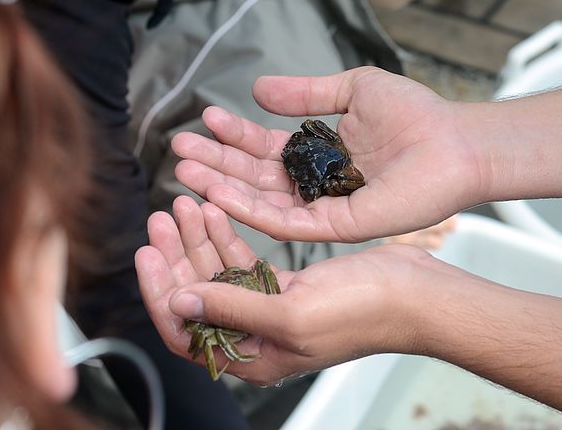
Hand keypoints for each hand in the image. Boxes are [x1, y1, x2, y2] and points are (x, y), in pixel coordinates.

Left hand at [135, 195, 432, 384]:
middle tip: (160, 218)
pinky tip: (213, 210)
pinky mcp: (285, 282)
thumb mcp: (290, 314)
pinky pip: (243, 259)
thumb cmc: (363, 312)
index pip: (186, 333)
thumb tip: (178, 303)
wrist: (413, 294)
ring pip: (217, 272)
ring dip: (197, 239)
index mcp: (254, 356)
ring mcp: (269, 307)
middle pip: (196, 296)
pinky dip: (226, 235)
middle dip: (175, 256)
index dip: (159, 294)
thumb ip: (232, 308)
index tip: (148, 254)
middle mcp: (256, 334)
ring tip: (182, 204)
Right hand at [171, 67, 484, 241]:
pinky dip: (250, 208)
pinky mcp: (334, 226)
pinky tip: (220, 192)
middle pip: (254, 176)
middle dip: (216, 162)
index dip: (233, 135)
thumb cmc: (413, 114)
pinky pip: (286, 221)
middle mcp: (313, 184)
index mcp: (315, 154)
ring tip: (186, 169)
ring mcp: (322, 208)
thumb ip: (304, 93)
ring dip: (222, 186)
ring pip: (262, 201)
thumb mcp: (351, 90)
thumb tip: (256, 90)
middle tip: (179, 147)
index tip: (204, 117)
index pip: (263, 148)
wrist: (454, 140)